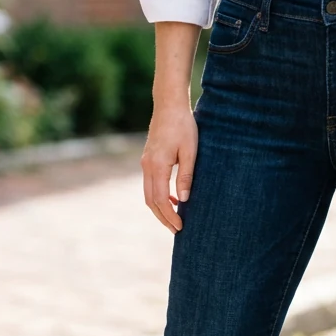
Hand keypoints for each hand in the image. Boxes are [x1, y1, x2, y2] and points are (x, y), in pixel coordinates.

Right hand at [141, 104, 197, 233]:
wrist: (169, 105)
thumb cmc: (183, 126)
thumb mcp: (190, 151)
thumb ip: (186, 175)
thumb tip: (184, 199)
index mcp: (157, 166)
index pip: (161, 200)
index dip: (170, 216)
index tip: (180, 227)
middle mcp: (147, 166)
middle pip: (151, 201)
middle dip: (163, 217)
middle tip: (177, 230)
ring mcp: (145, 163)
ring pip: (149, 194)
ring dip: (160, 208)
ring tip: (174, 219)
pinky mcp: (148, 159)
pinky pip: (150, 184)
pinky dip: (159, 196)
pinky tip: (174, 198)